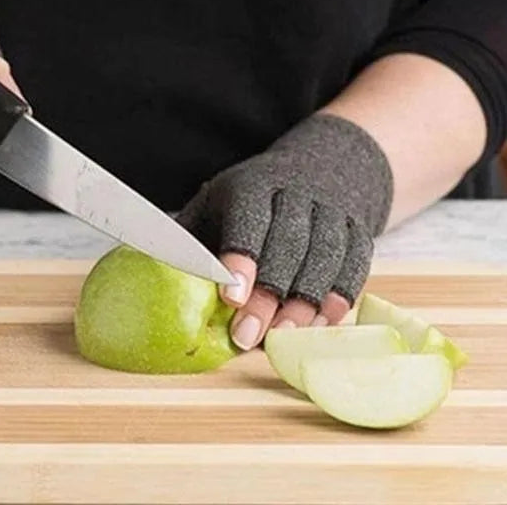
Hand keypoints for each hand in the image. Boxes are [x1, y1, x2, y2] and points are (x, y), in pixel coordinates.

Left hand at [177, 114, 392, 349]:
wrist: (326, 168)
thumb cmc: (252, 200)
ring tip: (283, 338)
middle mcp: (297, 192)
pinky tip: (322, 323)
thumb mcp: (216, 204)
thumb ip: (189, 237)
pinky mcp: (359, 231)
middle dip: (268, 293)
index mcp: (254, 184)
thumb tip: (146, 269)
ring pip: (325, 256)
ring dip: (305, 302)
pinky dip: (339, 296)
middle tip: (247, 336)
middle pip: (288, 243)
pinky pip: (355, 265)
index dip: (241, 256)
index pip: (249, 216)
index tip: (229, 297)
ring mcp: (333, 210)